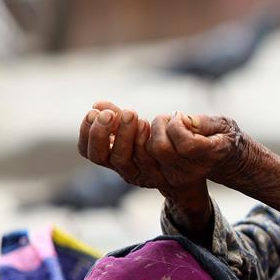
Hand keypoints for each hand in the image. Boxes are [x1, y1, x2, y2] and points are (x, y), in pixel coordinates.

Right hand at [78, 101, 205, 201]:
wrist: (192, 165)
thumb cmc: (158, 141)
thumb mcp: (134, 127)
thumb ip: (117, 116)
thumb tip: (97, 104)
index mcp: (113, 158)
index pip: (87, 151)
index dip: (86, 132)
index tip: (92, 112)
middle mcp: (123, 169)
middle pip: (101, 157)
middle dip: (102, 133)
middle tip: (110, 114)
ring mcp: (140, 174)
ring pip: (122, 159)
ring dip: (124, 134)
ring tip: (130, 114)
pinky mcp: (160, 175)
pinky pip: (146, 160)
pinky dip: (143, 141)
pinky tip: (146, 124)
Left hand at [145, 112, 259, 191]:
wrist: (225, 162)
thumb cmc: (225, 138)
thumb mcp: (224, 125)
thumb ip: (205, 123)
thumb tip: (183, 121)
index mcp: (210, 155)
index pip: (185, 144)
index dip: (177, 125)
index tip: (181, 115)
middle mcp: (191, 170)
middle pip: (161, 149)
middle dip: (160, 125)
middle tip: (169, 118)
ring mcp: (175, 176)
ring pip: (148, 153)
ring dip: (150, 132)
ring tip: (165, 125)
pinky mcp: (162, 178)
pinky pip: (142, 159)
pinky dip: (142, 141)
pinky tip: (155, 133)